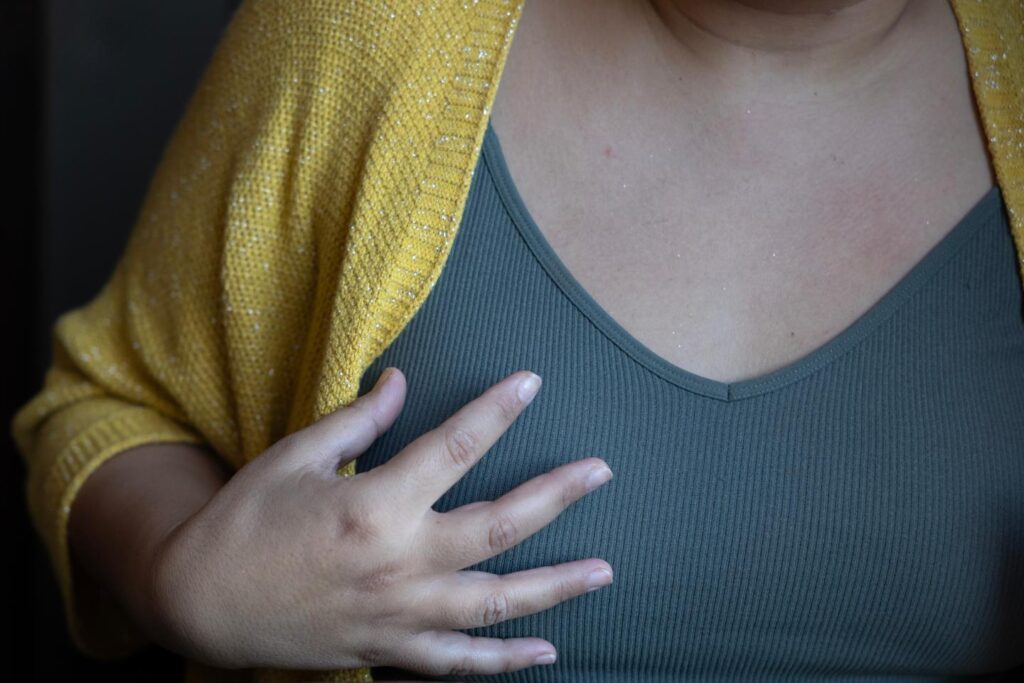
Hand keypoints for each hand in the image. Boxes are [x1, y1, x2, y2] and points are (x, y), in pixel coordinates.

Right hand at [146, 367, 613, 676]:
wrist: (197, 603)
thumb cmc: (242, 521)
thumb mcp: (293, 457)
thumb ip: (357, 421)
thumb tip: (400, 381)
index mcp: (375, 504)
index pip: (456, 446)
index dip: (497, 410)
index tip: (532, 384)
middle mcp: (400, 561)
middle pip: (499, 527)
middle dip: (557, 495)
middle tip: (600, 472)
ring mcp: (399, 614)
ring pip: (496, 602)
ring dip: (555, 586)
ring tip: (604, 570)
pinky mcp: (388, 650)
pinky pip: (459, 664)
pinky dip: (505, 660)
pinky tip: (546, 651)